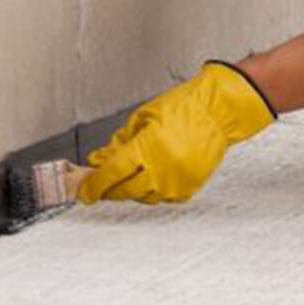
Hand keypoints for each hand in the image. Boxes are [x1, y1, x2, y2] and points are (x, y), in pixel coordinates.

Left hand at [76, 62, 276, 204]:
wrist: (218, 112)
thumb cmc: (184, 107)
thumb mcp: (143, 118)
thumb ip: (120, 142)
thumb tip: (99, 161)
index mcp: (148, 147)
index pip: (111, 174)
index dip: (93, 185)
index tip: (85, 190)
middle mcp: (162, 168)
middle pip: (124, 191)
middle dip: (109, 188)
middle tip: (101, 183)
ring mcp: (177, 181)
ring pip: (142, 197)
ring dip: (131, 188)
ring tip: (131, 173)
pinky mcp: (189, 188)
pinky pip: (162, 197)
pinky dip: (152, 189)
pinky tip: (152, 174)